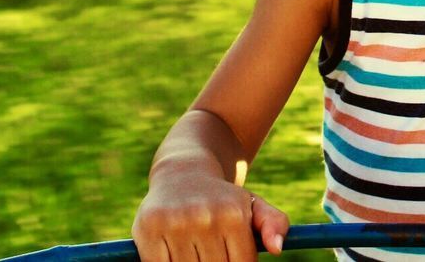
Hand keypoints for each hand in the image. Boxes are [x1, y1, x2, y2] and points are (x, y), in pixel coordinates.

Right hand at [132, 171, 289, 260]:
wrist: (183, 171)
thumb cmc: (223, 198)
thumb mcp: (254, 205)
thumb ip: (275, 223)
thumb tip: (277, 249)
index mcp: (233, 215)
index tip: (230, 256)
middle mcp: (205, 218)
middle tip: (211, 251)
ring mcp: (175, 224)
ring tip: (195, 249)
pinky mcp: (147, 228)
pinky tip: (174, 252)